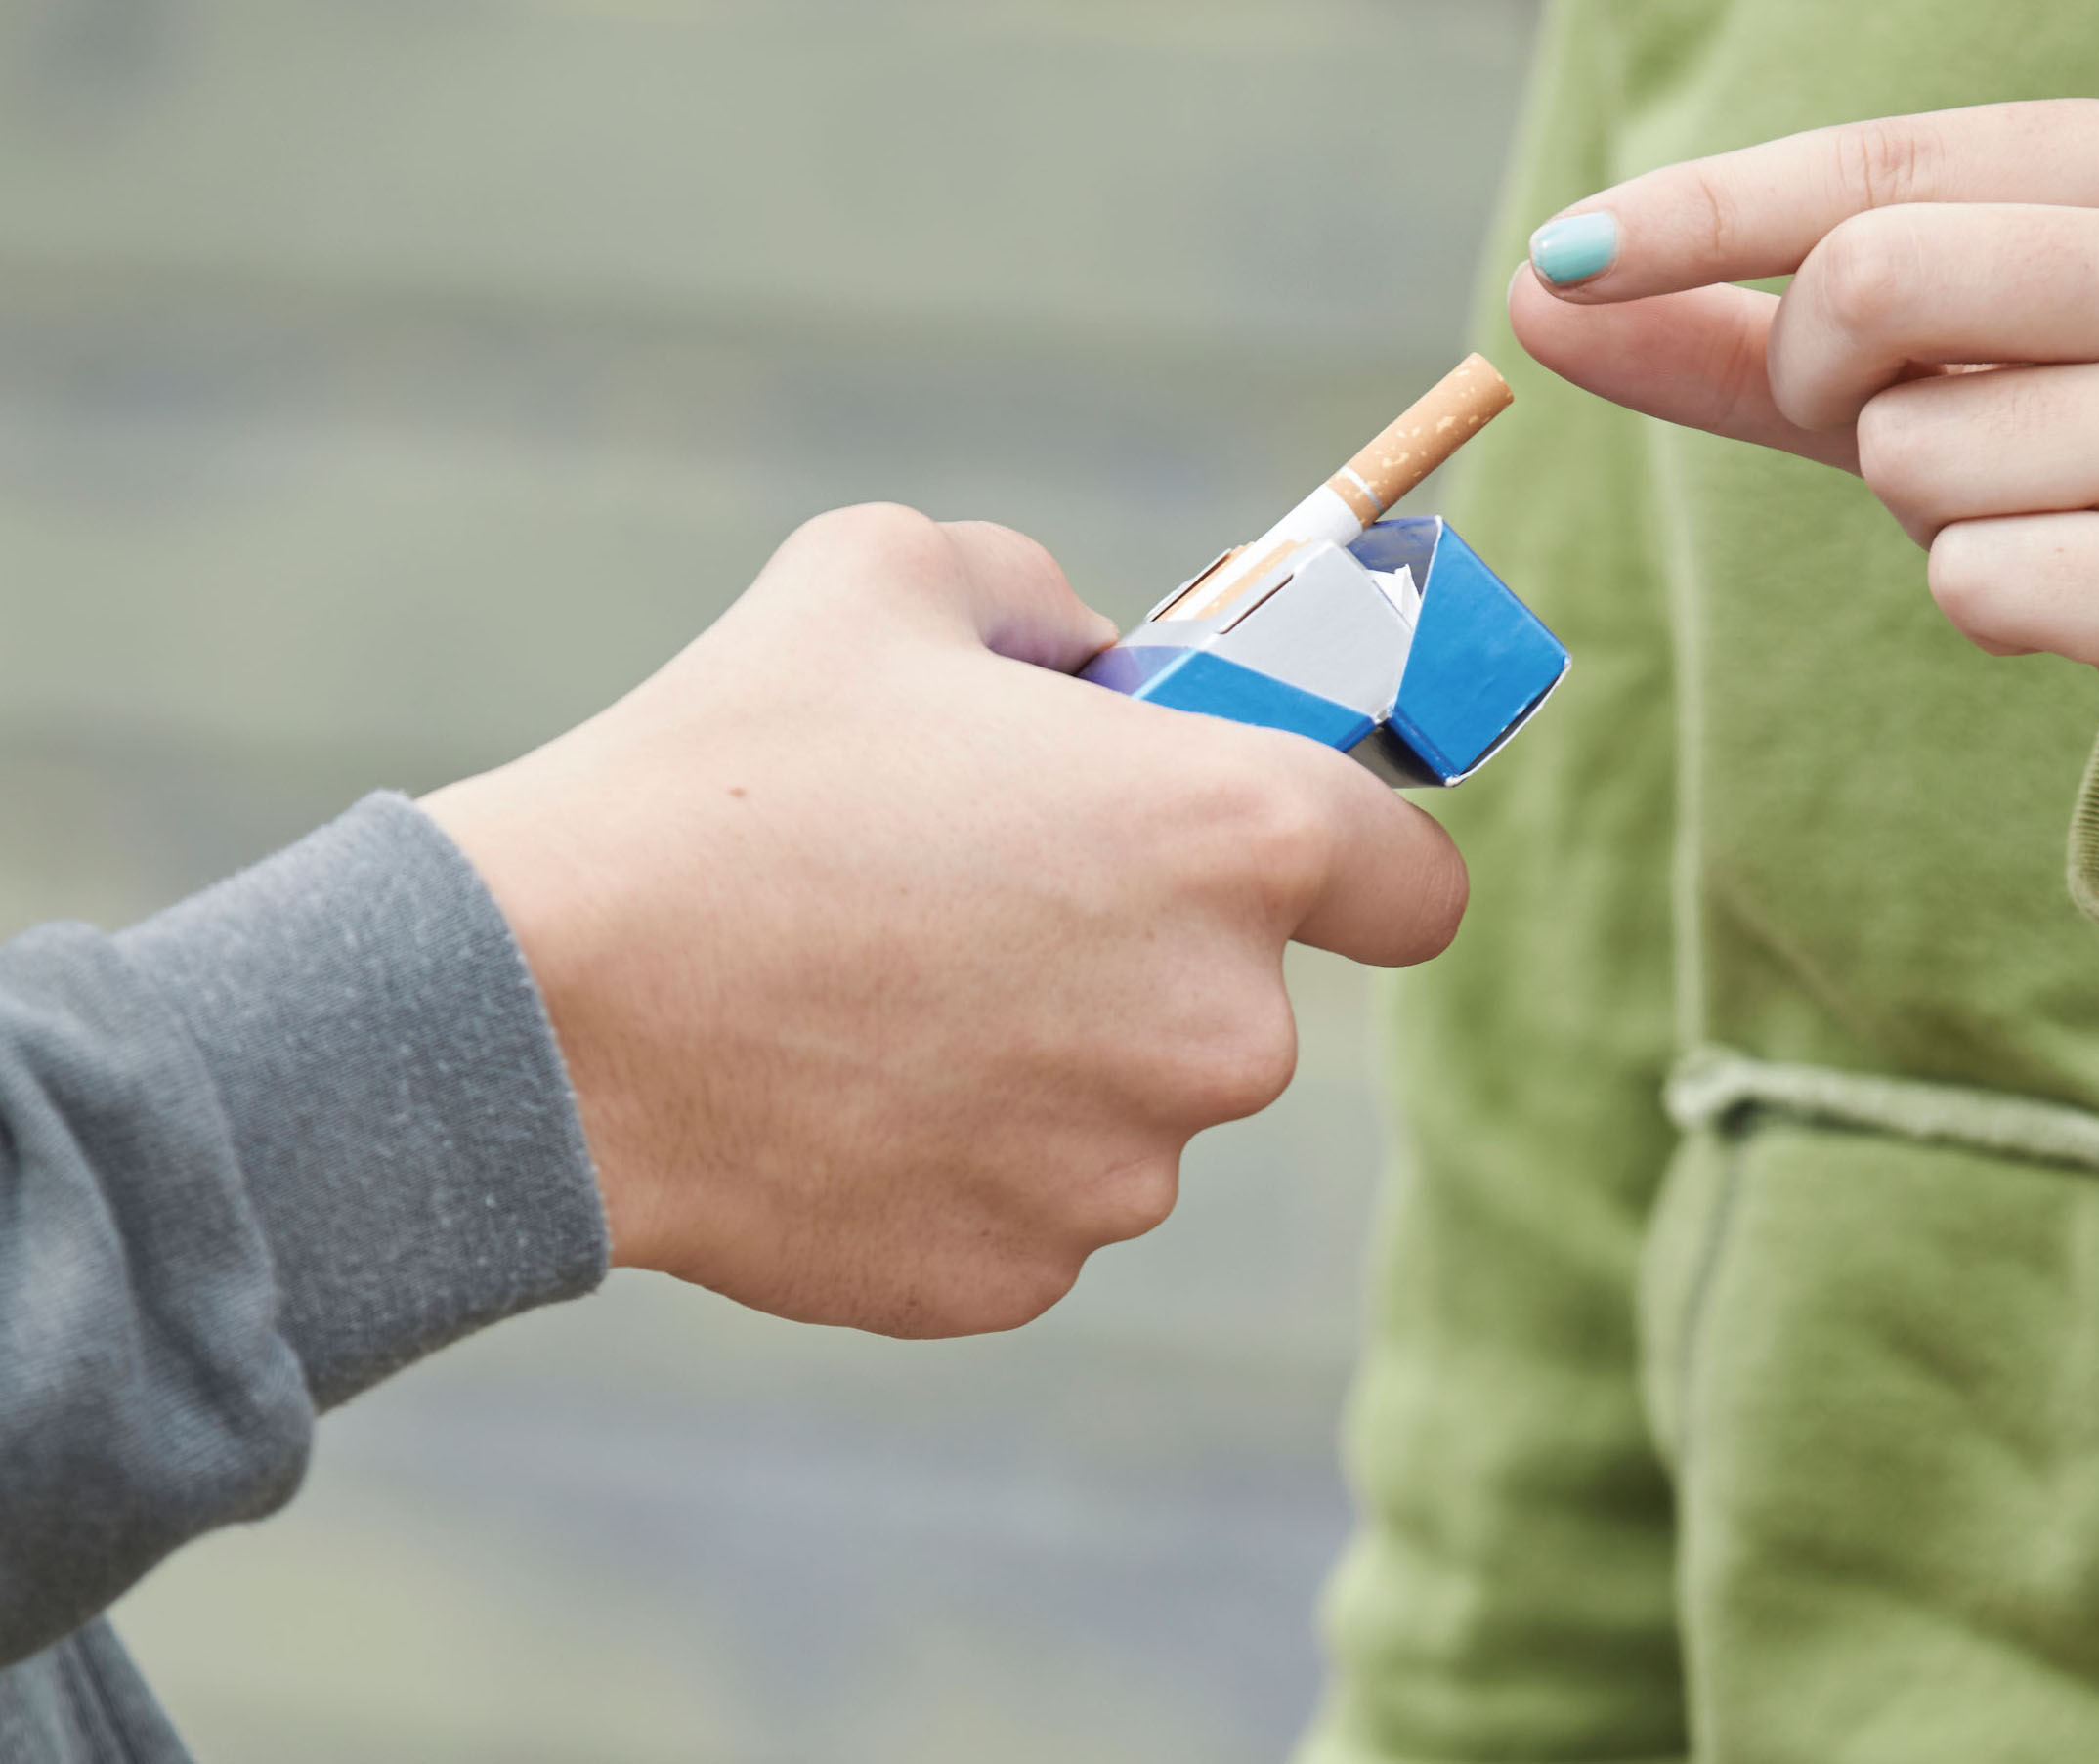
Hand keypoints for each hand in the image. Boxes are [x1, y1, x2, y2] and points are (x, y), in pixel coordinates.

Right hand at [422, 505, 1464, 1336]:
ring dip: (1052, 1058)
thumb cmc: (726, 767)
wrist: (548, 998)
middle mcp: (1220, 1029)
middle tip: (983, 896)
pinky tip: (843, 1088)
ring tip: (881, 989)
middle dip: (1146, 953)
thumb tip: (1096, 669)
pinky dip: (966, 1153)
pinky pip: (1032, 1200)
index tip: (1280, 856)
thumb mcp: (888, 573)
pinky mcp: (1018, 1276)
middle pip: (1244, 1001)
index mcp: (1232, 837)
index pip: (1414, 885)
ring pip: (1131, 1108)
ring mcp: (1120, 1175)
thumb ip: (1044, 600)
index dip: (1358, 859)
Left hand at [1515, 99, 2098, 857]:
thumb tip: (1539, 293)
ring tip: (2036, 513)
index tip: (1560, 258)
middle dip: (1824, 383)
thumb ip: (1730, 339)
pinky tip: (2078, 596)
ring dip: (1922, 511)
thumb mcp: (1909, 378)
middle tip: (1906, 425)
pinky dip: (1981, 606)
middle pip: (1866, 282)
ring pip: (1907, 450)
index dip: (1696, 215)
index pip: (1869, 168)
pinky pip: (1971, 583)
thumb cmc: (2078, 472)